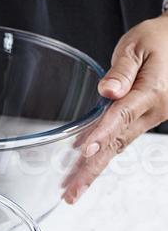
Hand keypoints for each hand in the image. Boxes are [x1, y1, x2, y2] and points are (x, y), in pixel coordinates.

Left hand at [62, 15, 167, 202]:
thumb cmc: (158, 39)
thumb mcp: (137, 46)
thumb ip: (122, 70)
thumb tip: (108, 90)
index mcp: (151, 92)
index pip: (121, 116)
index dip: (101, 134)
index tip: (85, 152)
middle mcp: (152, 110)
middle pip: (117, 143)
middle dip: (92, 169)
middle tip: (71, 192)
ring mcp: (150, 117)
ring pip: (118, 146)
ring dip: (94, 168)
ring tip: (72, 188)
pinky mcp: (145, 118)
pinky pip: (122, 138)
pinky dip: (103, 152)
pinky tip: (83, 162)